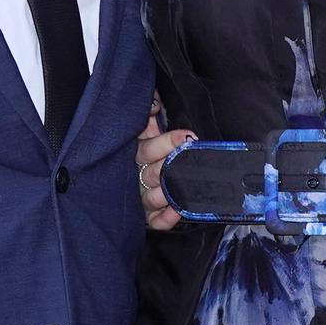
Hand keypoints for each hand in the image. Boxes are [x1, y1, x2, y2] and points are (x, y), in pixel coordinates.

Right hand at [136, 110, 189, 231]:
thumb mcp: (149, 130)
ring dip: (166, 192)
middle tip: (186, 162)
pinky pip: (155, 221)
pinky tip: (177, 211)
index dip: (166, 142)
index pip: (148, 147)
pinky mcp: (148, 215)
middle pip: (151, 172)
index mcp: (139, 152)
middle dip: (169, 167)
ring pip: (151, 197)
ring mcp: (142, 196)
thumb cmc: (154, 150)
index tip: (186, 137)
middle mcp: (138, 175)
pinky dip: (165, 218)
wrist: (146, 180)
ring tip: (180, 188)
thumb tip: (153, 103)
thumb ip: (149, 117)